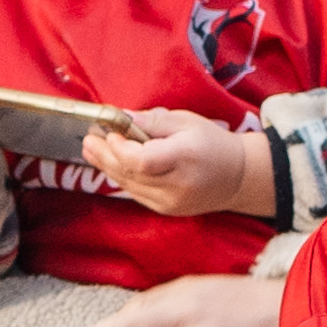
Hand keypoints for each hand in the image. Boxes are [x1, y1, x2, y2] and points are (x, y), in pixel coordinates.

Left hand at [86, 109, 270, 218]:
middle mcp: (177, 184)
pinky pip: (136, 193)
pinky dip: (123, 177)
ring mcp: (171, 202)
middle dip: (105, 156)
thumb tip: (120, 116)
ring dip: (108, 166)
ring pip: (129, 185)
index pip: (143, 161)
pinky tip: (111, 164)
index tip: (110, 133)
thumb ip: (151, 121)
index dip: (120, 149)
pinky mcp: (166, 210)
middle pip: (131, 173)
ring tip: (92, 150)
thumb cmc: (212, 143)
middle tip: (88, 140)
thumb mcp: (187, 122)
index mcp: (185, 158)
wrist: (238, 177)